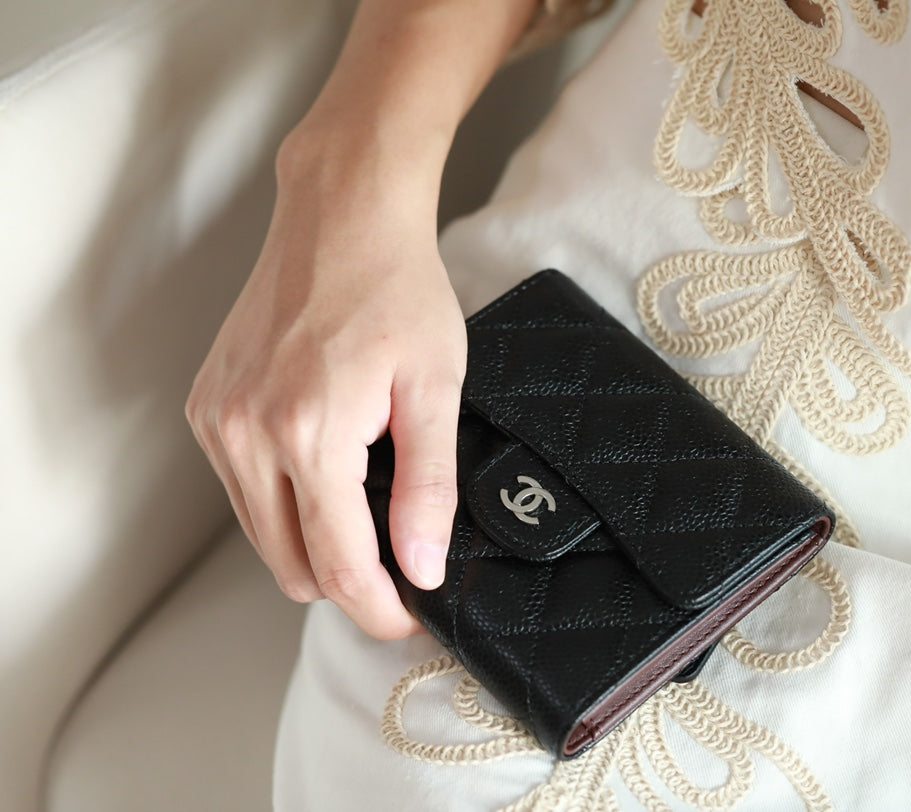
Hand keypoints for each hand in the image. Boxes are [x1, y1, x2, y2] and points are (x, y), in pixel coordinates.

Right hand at [186, 145, 465, 639]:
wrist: (342, 217)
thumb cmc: (398, 290)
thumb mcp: (435, 389)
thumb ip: (427, 487)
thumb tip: (420, 567)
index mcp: (307, 434)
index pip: (339, 567)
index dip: (379, 610)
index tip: (410, 618)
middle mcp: (245, 434)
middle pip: (292, 567)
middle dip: (348, 585)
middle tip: (400, 568)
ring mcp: (217, 421)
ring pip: (263, 537)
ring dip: (315, 546)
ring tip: (370, 514)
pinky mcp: (208, 407)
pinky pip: (243, 492)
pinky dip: (285, 506)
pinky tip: (326, 474)